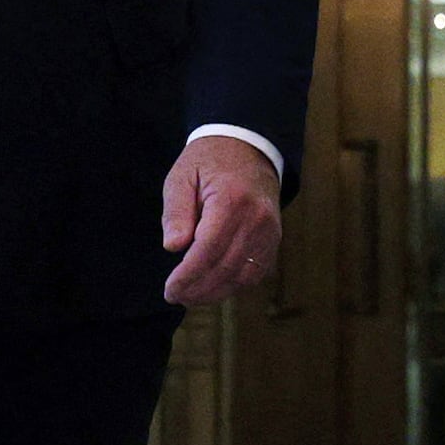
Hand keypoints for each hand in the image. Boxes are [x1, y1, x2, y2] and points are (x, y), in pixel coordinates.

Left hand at [158, 133, 282, 307]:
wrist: (249, 147)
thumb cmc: (210, 161)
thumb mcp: (182, 176)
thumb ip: (176, 211)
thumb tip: (173, 246)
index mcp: (231, 199)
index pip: (209, 249)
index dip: (188, 275)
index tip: (170, 289)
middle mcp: (256, 218)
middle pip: (226, 267)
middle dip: (198, 289)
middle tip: (175, 296)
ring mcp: (270, 231)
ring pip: (243, 275)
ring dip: (215, 292)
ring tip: (190, 296)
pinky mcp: (274, 239)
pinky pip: (256, 272)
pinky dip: (234, 285)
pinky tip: (213, 288)